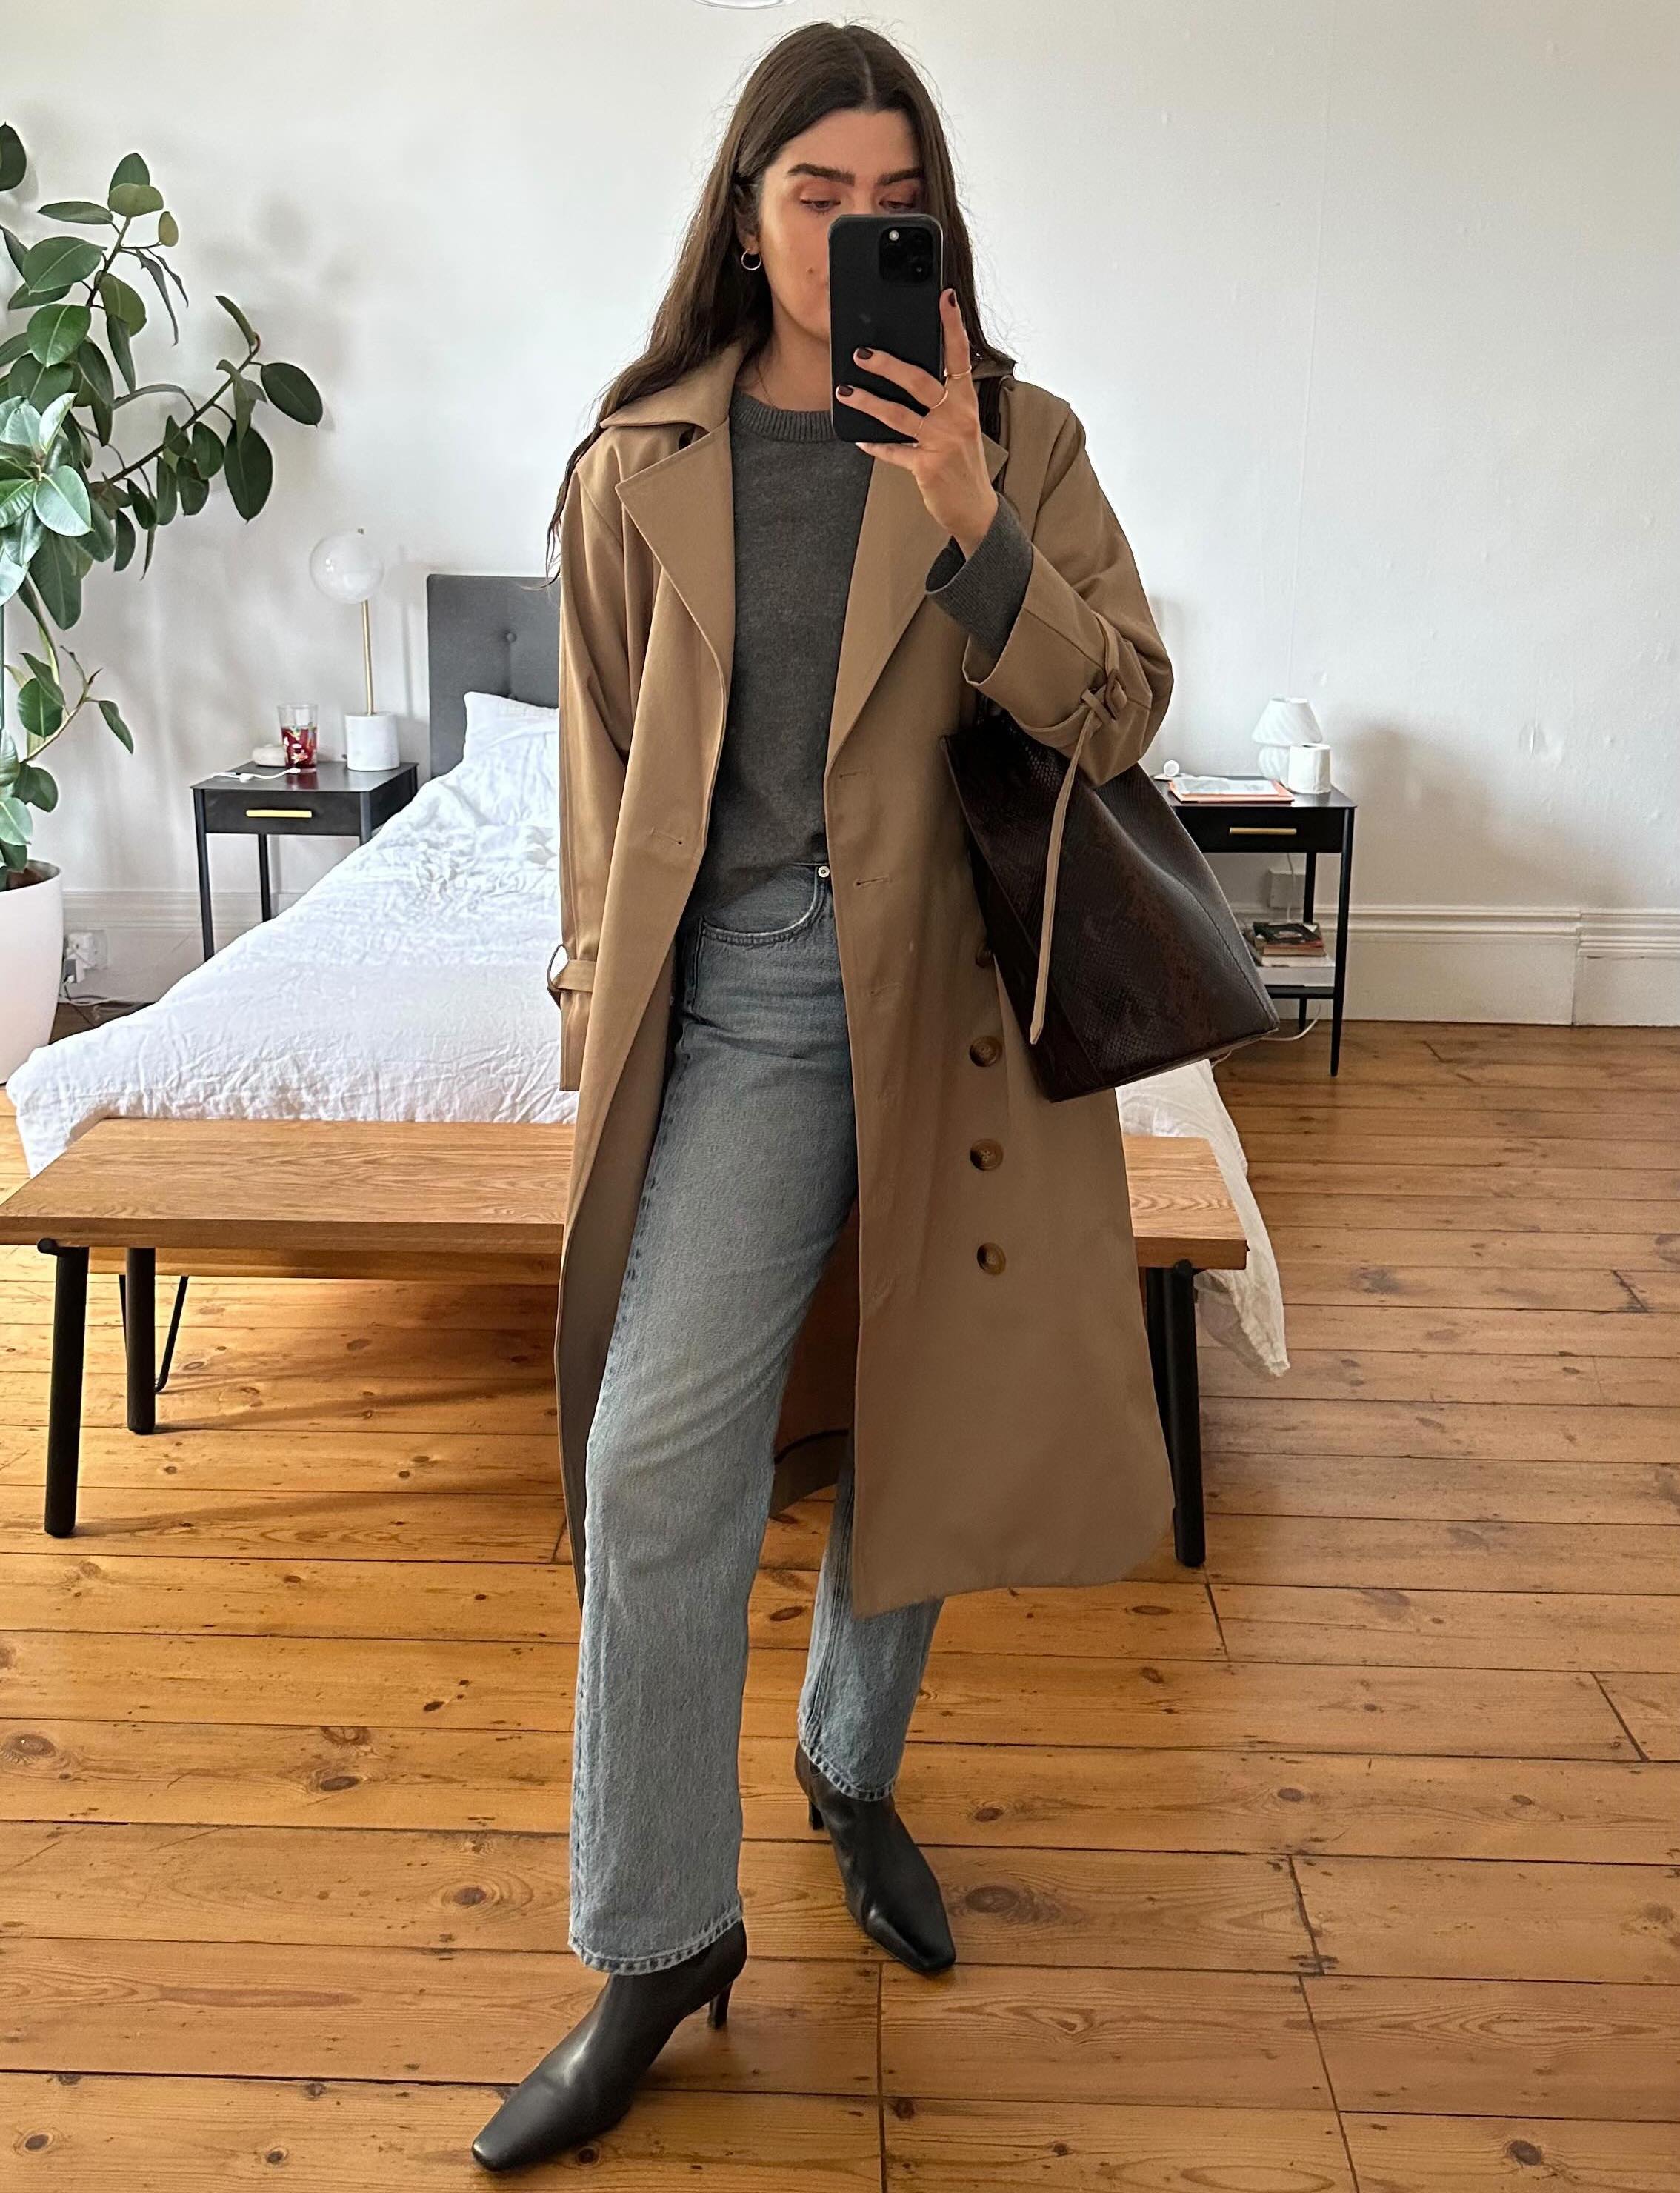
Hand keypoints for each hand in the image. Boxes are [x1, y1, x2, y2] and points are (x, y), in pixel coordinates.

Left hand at [836, 288, 998, 554]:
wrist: (975, 509)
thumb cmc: (963, 463)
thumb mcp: (960, 426)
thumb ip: (941, 401)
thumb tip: (905, 376)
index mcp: (966, 402)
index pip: (960, 355)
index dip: (952, 326)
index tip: (944, 297)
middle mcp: (957, 417)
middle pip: (920, 381)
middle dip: (888, 365)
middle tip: (861, 353)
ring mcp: (942, 442)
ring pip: (899, 415)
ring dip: (868, 402)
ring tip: (845, 391)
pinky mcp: (928, 467)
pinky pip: (894, 452)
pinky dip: (875, 445)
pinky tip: (859, 439)